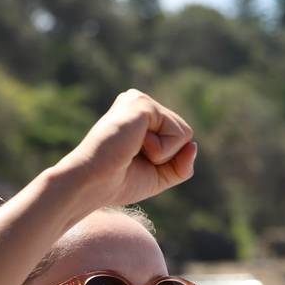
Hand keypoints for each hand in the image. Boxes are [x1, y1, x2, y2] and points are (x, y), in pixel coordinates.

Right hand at [57, 89, 197, 208]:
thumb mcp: (159, 175)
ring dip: (163, 154)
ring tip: (131, 151)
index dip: (166, 161)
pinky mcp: (143, 104)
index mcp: (140, 115)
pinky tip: (133, 146)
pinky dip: (161, 151)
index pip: (179, 139)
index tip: (133, 162)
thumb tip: (193, 145)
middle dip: (167, 157)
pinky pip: (177, 134)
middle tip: (132, 157)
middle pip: (184, 134)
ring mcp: (140, 100)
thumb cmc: (118, 182)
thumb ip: (182, 164)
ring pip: (184, 134)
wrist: (91, 183)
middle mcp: (139, 102)